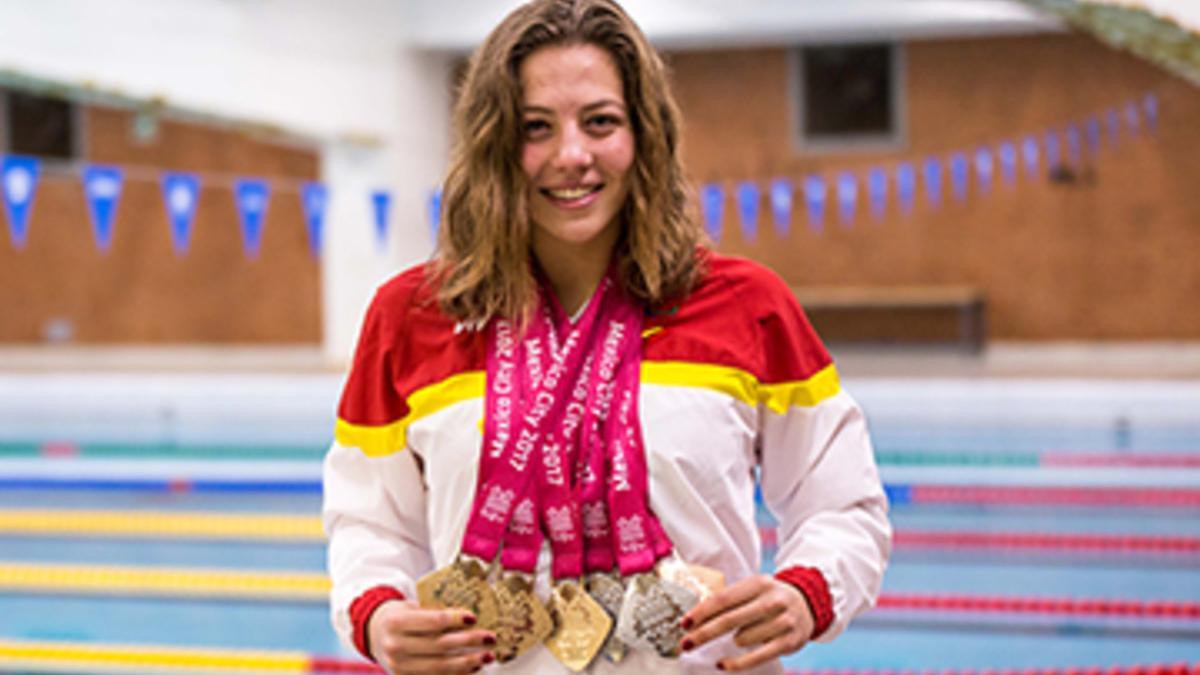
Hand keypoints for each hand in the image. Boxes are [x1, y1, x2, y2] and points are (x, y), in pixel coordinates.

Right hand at [367, 600, 496, 673]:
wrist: (376, 634)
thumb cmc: (400, 617)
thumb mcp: (412, 607)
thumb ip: (436, 613)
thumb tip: (471, 618)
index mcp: (396, 622)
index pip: (433, 622)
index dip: (455, 619)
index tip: (474, 617)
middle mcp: (395, 646)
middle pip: (440, 646)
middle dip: (469, 642)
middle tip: (490, 638)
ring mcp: (400, 667)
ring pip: (440, 667)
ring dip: (468, 662)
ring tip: (487, 656)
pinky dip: (458, 674)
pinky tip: (474, 668)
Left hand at [678, 575, 813, 670]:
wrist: (808, 604)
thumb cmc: (769, 598)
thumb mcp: (753, 589)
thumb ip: (730, 600)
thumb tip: (695, 618)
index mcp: (759, 583)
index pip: (724, 598)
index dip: (701, 611)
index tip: (684, 623)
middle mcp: (772, 601)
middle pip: (729, 620)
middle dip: (703, 633)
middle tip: (685, 643)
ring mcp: (783, 622)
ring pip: (742, 639)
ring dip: (734, 640)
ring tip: (743, 634)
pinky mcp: (789, 642)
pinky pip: (756, 657)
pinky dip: (736, 663)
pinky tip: (722, 664)